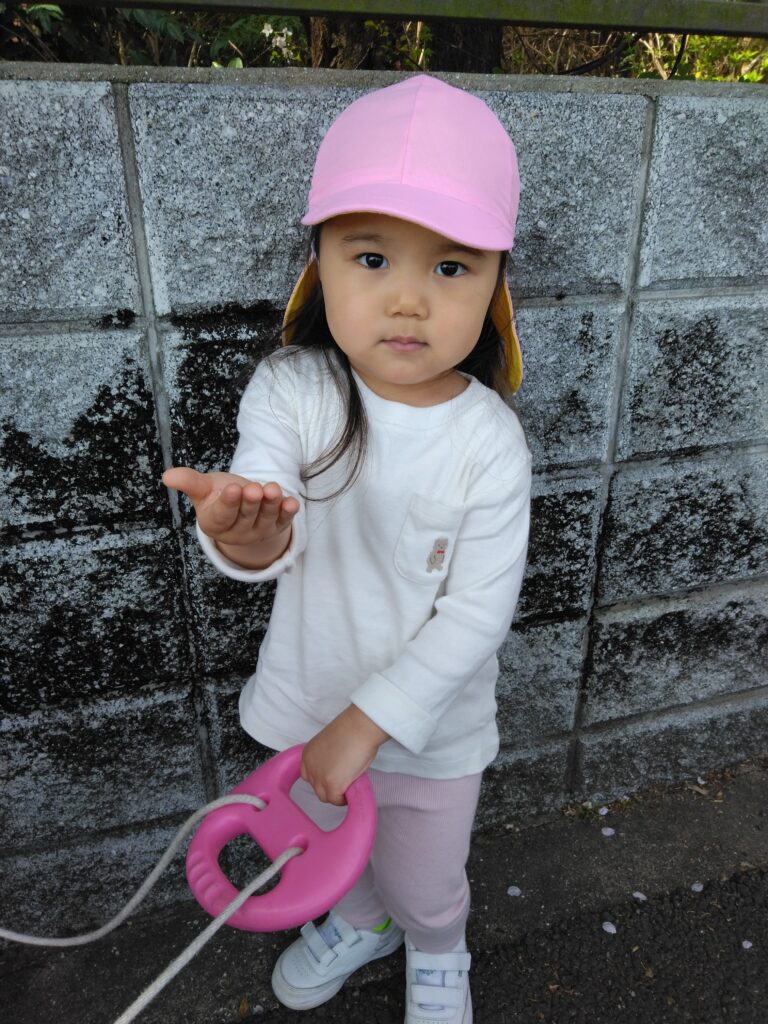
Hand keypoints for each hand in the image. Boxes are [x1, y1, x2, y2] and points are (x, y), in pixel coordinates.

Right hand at [162, 466, 298, 548]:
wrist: (240, 504)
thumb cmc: (217, 495)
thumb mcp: (203, 488)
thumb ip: (189, 482)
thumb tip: (167, 475)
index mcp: (215, 524)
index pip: (223, 515)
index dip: (229, 503)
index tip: (233, 489)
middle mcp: (237, 532)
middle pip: (246, 516)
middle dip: (251, 502)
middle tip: (253, 489)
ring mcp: (258, 531)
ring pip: (266, 518)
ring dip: (271, 505)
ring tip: (273, 490)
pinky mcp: (276, 527)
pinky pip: (284, 521)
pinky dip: (288, 512)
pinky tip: (292, 502)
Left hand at [301, 706, 388, 805]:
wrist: (359, 728)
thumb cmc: (351, 730)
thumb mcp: (330, 745)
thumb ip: (327, 759)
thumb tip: (336, 771)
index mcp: (307, 755)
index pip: (308, 775)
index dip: (322, 777)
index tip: (333, 775)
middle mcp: (309, 767)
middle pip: (316, 788)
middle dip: (330, 786)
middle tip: (345, 778)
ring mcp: (319, 778)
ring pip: (325, 797)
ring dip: (337, 794)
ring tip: (350, 783)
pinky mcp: (332, 786)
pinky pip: (337, 801)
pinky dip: (345, 798)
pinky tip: (353, 787)